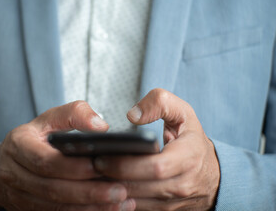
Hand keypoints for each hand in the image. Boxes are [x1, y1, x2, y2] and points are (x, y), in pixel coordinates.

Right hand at [0, 101, 135, 210]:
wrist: (3, 164)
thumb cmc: (33, 138)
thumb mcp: (49, 118)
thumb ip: (73, 114)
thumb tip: (100, 126)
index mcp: (18, 146)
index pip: (45, 160)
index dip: (72, 167)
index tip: (100, 167)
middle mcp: (13, 173)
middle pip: (52, 189)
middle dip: (87, 192)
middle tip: (119, 191)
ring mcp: (18, 196)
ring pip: (54, 207)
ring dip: (88, 208)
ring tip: (119, 204)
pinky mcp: (26, 210)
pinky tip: (104, 210)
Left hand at [93, 89, 219, 210]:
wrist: (211, 171)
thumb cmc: (191, 139)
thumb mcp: (182, 112)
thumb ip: (158, 103)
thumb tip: (132, 115)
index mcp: (189, 157)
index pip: (155, 166)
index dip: (126, 164)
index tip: (102, 156)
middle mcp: (183, 184)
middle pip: (142, 187)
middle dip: (113, 178)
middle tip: (92, 166)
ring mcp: (175, 202)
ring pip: (138, 203)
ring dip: (113, 193)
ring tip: (93, 178)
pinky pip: (140, 210)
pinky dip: (120, 202)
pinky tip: (106, 189)